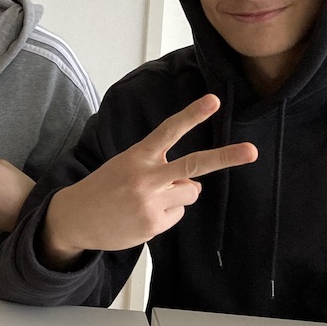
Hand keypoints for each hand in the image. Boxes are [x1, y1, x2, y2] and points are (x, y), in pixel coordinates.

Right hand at [42, 94, 257, 268]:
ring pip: (190, 193)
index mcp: (138, 156)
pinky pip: (177, 216)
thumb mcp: (125, 167)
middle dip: (226, 157)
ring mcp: (150, 202)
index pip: (169, 131)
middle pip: (193, 165)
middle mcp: (146, 177)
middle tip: (252, 151)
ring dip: (178, 196)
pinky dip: (165, 216)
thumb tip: (194, 186)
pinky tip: (141, 216)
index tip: (214, 101)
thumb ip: (159, 170)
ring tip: (149, 200)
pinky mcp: (152, 224)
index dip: (192, 115)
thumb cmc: (104, 189)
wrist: (74, 218)